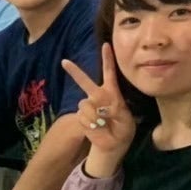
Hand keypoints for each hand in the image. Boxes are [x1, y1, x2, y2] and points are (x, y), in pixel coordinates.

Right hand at [62, 44, 135, 161]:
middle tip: (64, 62)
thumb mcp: (126, 119)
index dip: (107, 59)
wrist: (113, 144)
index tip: (106, 45)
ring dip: (95, 115)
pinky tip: (97, 127)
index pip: (110, 73)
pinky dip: (90, 122)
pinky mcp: (81, 117)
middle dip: (75, 71)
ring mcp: (88, 107)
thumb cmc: (123, 129)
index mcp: (111, 93)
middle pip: (85, 81)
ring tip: (103, 123)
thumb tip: (103, 107)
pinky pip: (83, 116)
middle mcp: (97, 97)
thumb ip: (116, 111)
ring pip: (85, 104)